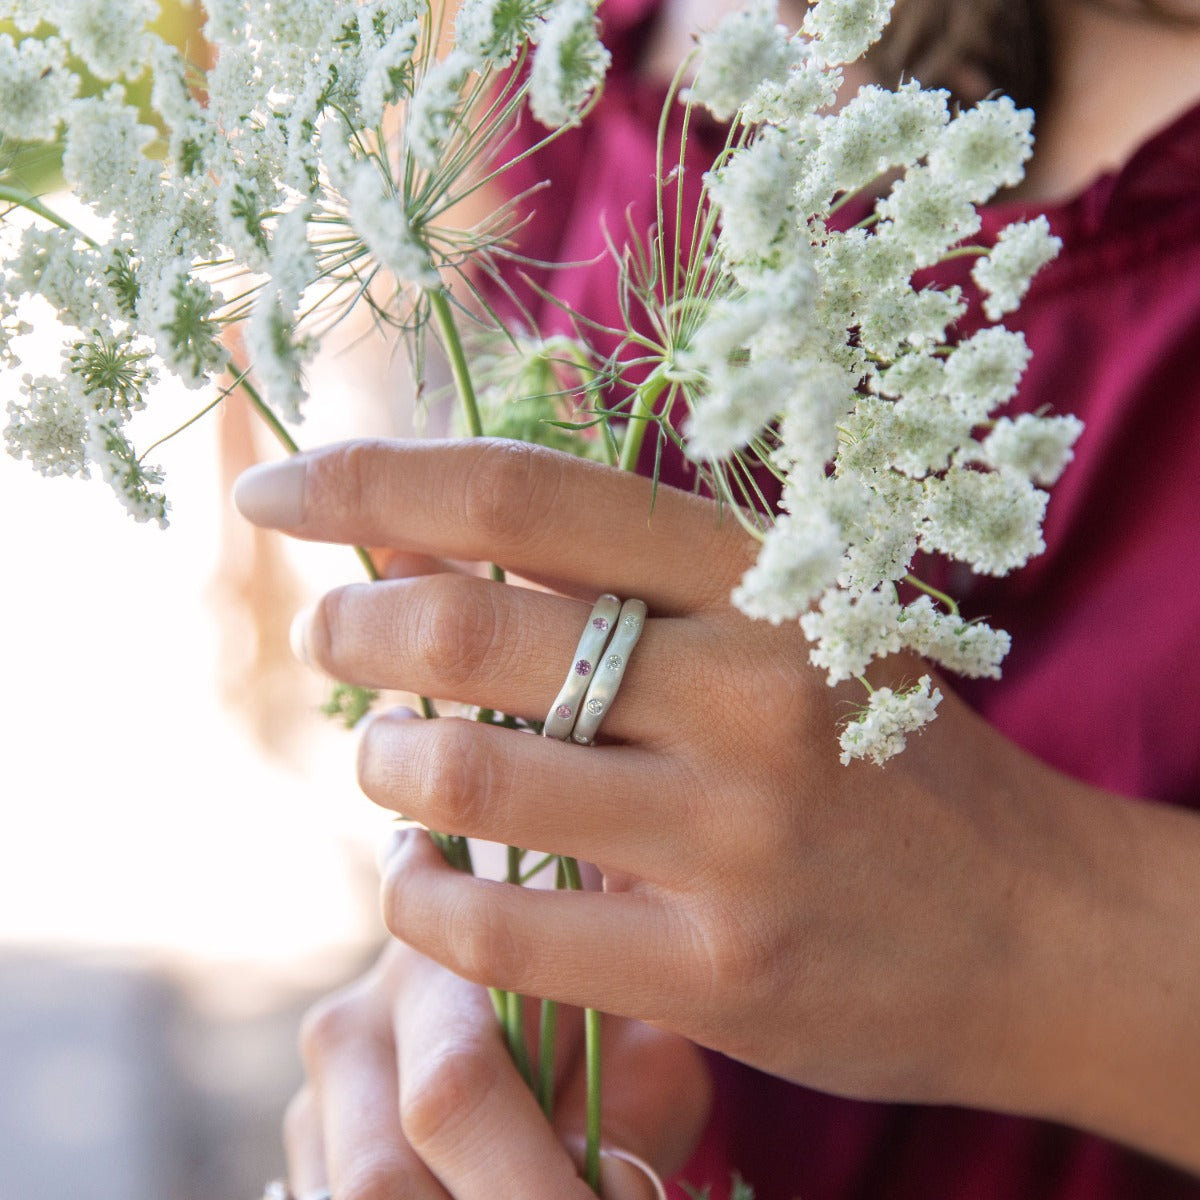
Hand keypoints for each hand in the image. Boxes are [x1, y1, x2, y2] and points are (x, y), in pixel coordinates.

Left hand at [237, 438, 1199, 1170]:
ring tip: (393, 762)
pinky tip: (428, 876)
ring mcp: (736, 836)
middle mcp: (751, 690)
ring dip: (384, 761)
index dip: (373, 477)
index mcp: (765, 577)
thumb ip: (599, 581)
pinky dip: (419, 894)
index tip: (276, 487)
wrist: (1036, 929)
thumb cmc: (883, 758)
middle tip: (333, 637)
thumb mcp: (771, 631)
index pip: (524, 494)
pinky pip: (495, 927)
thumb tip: (402, 540)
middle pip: (468, 626)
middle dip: (353, 625)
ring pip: (464, 773)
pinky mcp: (717, 972)